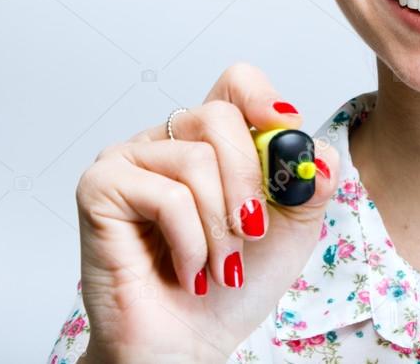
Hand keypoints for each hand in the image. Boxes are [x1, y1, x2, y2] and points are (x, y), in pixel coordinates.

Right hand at [74, 62, 339, 361]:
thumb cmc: (233, 286)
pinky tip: (186, 270)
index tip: (283, 129)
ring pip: (196, 159)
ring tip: (216, 263)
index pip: (235, 83)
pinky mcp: (100, 187)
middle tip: (251, 232)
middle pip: (219, 115)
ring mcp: (131, 160)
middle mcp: (170, 141)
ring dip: (220, 226)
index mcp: (214, 142)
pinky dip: (189, 241)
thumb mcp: (293, 229)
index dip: (261, 98)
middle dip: (248, 182)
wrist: (190, 345)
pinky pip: (165, 194)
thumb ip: (311, 184)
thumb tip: (319, 152)